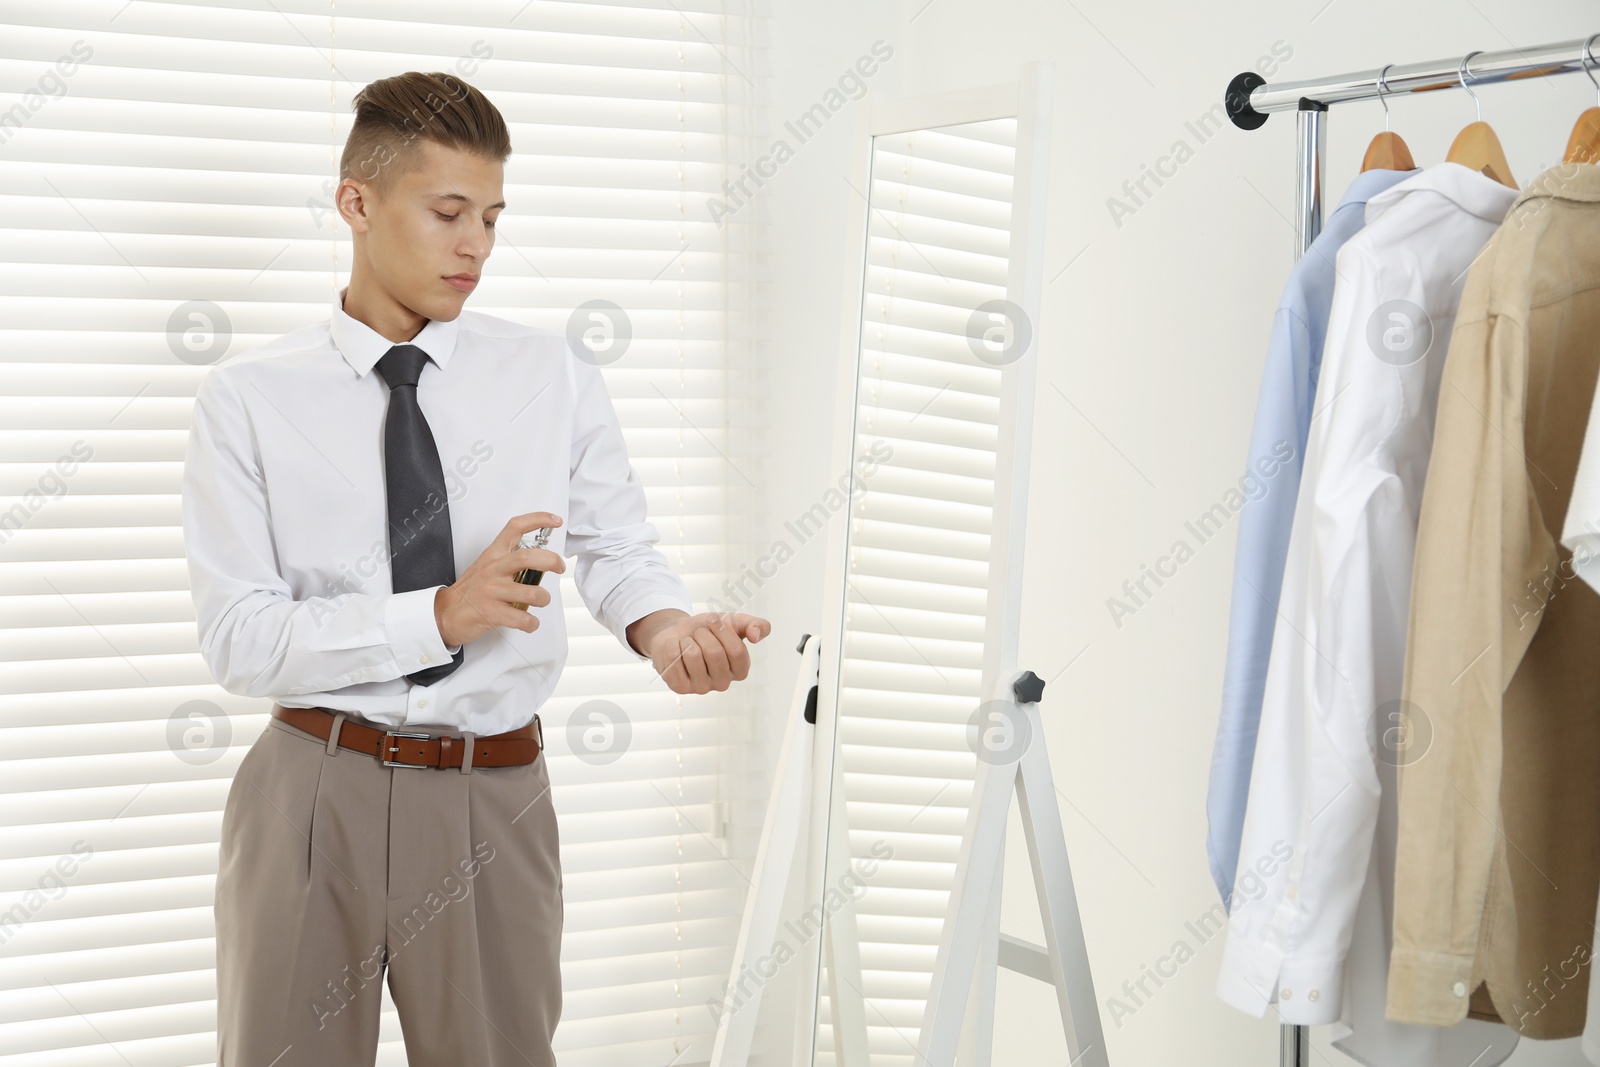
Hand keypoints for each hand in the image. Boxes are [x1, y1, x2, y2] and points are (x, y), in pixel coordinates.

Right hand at [434, 512, 566, 647]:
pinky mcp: (492, 613)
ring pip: (532, 593)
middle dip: (551, 561)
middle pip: (528, 557)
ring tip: (541, 601)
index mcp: (493, 555)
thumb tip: (540, 560)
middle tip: (559, 567)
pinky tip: (530, 622)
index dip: (538, 520)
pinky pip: (522, 619)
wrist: (445, 614)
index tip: (554, 520)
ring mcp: (492, 591)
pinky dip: (532, 623)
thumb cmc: (470, 591)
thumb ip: (509, 560)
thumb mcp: (486, 566)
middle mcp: (493, 570)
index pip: (515, 527)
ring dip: (544, 599)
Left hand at [636, 610, 769, 693]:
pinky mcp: (680, 687)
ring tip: (688, 643)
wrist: (677, 632)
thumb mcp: (735, 622)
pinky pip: (674, 658)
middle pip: (714, 653)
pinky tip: (676, 650)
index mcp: (740, 670)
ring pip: (693, 655)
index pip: (737, 651)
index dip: (723, 630)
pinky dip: (672, 645)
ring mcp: (701, 688)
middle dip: (703, 634)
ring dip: (687, 640)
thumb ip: (756, 625)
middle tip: (699, 633)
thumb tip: (756, 636)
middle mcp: (723, 683)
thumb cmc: (707, 629)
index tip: (713, 619)